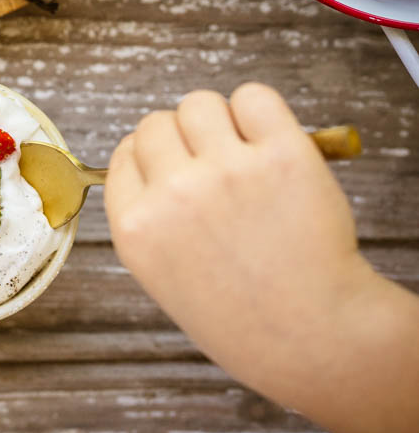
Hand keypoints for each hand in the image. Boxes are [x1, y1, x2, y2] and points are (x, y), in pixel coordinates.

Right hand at [104, 83, 418, 432]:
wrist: (310, 336)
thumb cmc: (239, 313)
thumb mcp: (161, 273)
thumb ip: (149, 217)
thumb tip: (158, 157)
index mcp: (136, 227)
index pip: (123, 155)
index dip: (148, 158)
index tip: (170, 168)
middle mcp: (174, 194)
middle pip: (155, 124)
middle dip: (179, 140)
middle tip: (209, 165)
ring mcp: (227, 171)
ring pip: (198, 103)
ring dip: (215, 120)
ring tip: (239, 150)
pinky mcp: (281, 155)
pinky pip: (254, 96)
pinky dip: (257, 109)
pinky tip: (266, 139)